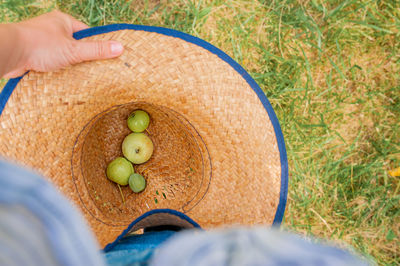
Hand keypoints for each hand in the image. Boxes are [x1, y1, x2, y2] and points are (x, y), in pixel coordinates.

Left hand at [1, 11, 123, 77]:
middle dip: (82, 59)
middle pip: (76, 46)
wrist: (8, 53)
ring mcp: (43, 42)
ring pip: (64, 57)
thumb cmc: (39, 45)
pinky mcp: (35, 55)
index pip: (87, 34)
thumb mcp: (74, 49)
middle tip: (93, 71)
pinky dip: (57, 71)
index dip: (97, 46)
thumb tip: (120, 47)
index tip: (106, 58)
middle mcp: (53, 29)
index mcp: (63, 21)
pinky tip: (63, 79)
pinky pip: (52, 64)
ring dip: (69, 67)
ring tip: (78, 77)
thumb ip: (97, 50)